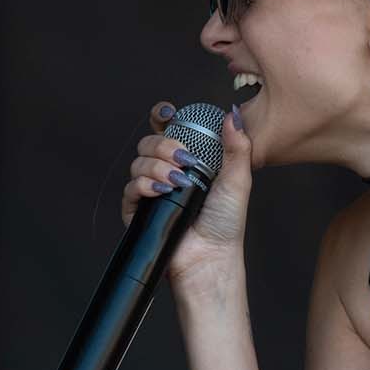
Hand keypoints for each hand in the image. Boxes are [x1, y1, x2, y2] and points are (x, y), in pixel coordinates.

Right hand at [121, 100, 255, 288]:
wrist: (211, 256)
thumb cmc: (226, 224)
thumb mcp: (238, 179)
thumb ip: (237, 146)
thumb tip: (232, 115)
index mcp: (189, 162)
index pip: (167, 131)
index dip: (162, 118)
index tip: (169, 114)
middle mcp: (168, 173)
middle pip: (149, 143)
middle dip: (163, 145)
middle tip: (184, 158)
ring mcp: (152, 191)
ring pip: (138, 162)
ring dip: (157, 166)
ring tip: (178, 182)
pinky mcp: (139, 212)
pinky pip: (131, 188)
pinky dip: (144, 184)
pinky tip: (162, 190)